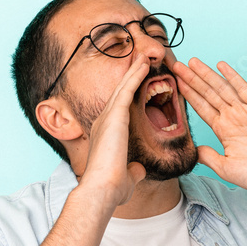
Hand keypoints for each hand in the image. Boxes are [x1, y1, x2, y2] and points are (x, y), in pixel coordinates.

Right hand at [79, 54, 148, 207]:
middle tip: (140, 59)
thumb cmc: (111, 188)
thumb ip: (132, 171)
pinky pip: (127, 90)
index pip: (120, 108)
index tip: (138, 84)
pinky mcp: (115, 116)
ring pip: (123, 87)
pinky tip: (144, 65)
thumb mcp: (126, 178)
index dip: (128, 94)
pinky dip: (135, 76)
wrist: (101, 190)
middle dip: (130, 76)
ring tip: (143, 56)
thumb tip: (138, 171)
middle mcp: (104, 122)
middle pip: (119, 93)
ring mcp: (108, 117)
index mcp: (106, 134)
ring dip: (134, 70)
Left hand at [172, 57, 246, 194]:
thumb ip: (208, 157)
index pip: (202, 108)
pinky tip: (221, 66)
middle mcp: (232, 117)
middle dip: (193, 80)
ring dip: (207, 75)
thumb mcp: (225, 167)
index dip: (189, 95)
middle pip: (208, 94)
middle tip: (178, 65)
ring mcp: (245, 111)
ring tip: (192, 63)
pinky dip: (232, 77)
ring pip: (222, 88)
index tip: (176, 83)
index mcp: (223, 130)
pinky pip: (243, 89)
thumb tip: (193, 149)